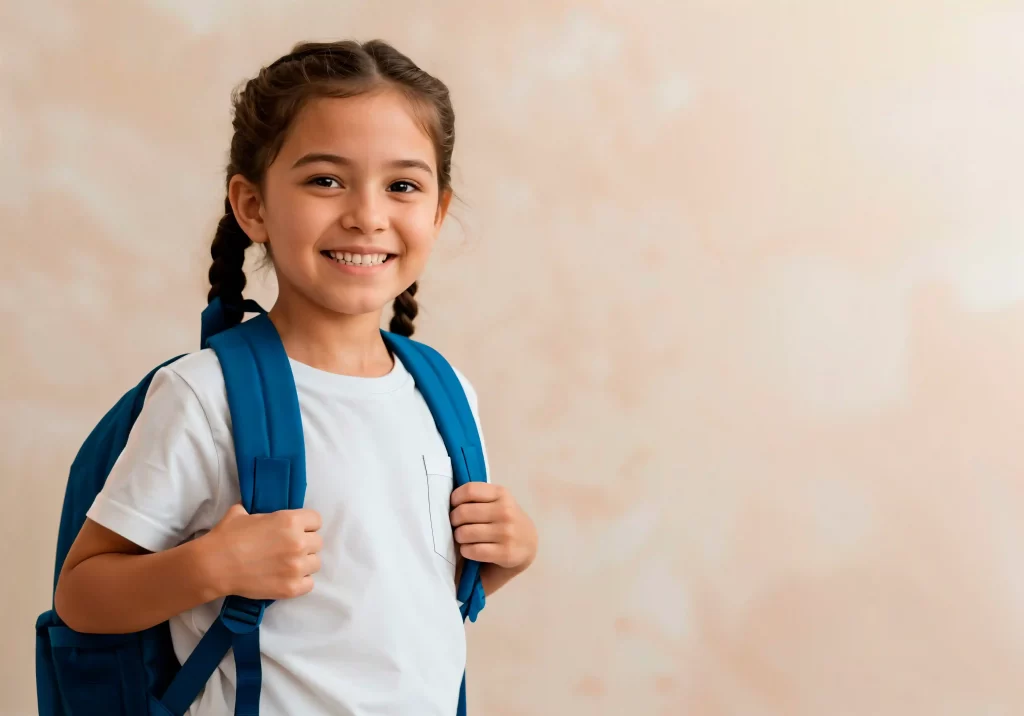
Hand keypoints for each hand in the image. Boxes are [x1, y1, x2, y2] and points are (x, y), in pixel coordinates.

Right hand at [201, 504, 322, 599]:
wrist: (214, 566)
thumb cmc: (227, 537)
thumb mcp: (242, 513)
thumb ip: (258, 510)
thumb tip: (254, 507)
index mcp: (290, 520)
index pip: (316, 520)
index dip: (306, 525)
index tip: (296, 529)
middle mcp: (299, 542)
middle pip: (317, 542)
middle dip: (305, 544)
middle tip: (288, 549)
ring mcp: (297, 567)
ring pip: (315, 563)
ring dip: (304, 563)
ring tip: (287, 564)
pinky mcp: (292, 588)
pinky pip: (309, 584)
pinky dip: (300, 582)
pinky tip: (286, 578)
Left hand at [450, 483, 536, 569]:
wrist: (527, 543)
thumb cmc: (504, 519)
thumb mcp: (497, 501)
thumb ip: (478, 497)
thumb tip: (448, 502)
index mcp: (501, 494)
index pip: (469, 490)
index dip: (455, 498)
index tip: (454, 506)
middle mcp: (505, 511)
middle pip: (463, 512)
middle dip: (453, 520)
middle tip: (456, 525)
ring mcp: (506, 532)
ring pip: (465, 532)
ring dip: (459, 537)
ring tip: (463, 538)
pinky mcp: (505, 553)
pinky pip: (472, 550)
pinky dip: (465, 551)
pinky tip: (469, 549)